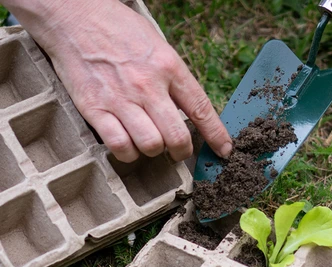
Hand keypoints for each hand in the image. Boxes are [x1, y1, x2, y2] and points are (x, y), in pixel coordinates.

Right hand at [5, 0, 231, 162]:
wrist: (73, 15)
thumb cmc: (120, 31)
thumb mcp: (158, 47)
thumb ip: (174, 80)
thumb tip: (190, 114)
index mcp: (168, 67)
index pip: (201, 109)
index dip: (216, 135)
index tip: (224, 151)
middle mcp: (147, 85)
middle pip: (176, 137)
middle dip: (182, 152)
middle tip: (177, 152)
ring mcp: (120, 99)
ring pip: (150, 146)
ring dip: (153, 151)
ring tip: (148, 142)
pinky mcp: (95, 109)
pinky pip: (119, 146)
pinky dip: (127, 153)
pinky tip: (127, 144)